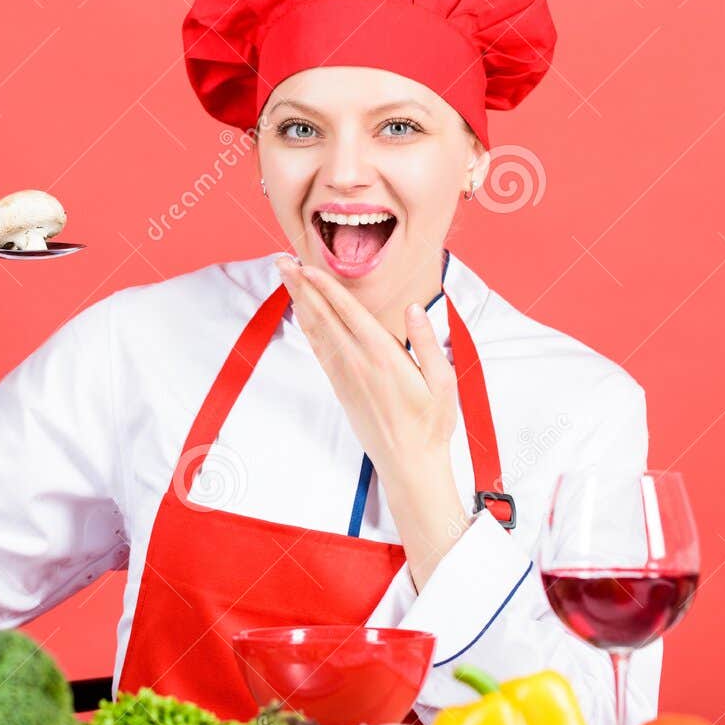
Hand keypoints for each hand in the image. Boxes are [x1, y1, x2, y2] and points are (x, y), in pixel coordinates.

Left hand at [276, 257, 469, 583]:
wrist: (409, 464)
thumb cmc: (432, 423)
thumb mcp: (443, 382)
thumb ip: (427, 342)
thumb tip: (412, 308)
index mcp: (384, 356)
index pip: (348, 312)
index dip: (325, 286)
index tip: (306, 265)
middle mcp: (358, 363)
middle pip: (323, 316)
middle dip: (301, 286)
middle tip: (281, 260)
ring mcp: (345, 375)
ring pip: (316, 330)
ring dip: (299, 301)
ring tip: (285, 277)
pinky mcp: (341, 387)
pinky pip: (319, 349)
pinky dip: (307, 326)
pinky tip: (301, 312)